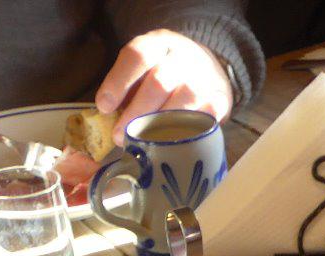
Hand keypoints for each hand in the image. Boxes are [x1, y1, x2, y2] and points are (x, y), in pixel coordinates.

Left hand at [96, 31, 233, 136]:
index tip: (105, 107)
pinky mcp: (220, 99)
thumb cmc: (166, 74)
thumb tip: (109, 118)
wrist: (208, 69)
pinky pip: (203, 118)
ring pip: (182, 102)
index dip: (118, 82)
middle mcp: (184, 56)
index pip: (138, 56)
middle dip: (136, 113)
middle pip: (159, 82)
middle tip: (120, 136)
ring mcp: (205, 78)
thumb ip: (128, 88)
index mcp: (159, 43)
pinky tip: (170, 143)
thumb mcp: (145, 67)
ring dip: (159, 127)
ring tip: (143, 143)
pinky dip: (185, 132)